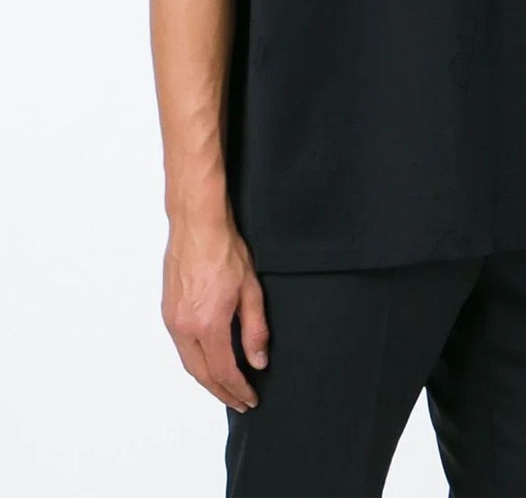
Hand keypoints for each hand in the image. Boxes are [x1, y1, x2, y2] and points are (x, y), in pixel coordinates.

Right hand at [161, 217, 269, 412]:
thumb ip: (254, 329)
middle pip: (202, 374)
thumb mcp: (250, 290)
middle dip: (222, 392)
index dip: (239, 389)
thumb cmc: (224, 249)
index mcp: (207, 324)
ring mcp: (172, 319)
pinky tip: (208, 360)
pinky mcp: (167, 309)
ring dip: (207, 379)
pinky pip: (181, 346)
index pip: (224, 371)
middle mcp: (184, 326)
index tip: (251, 398)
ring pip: (188, 362)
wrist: (196, 224)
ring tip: (225, 387)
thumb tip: (258, 361)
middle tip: (239, 402)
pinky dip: (195, 360)